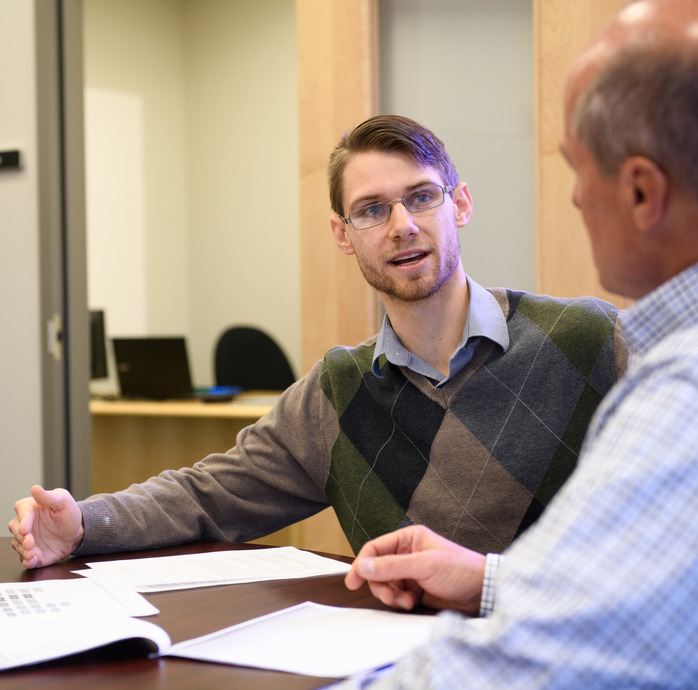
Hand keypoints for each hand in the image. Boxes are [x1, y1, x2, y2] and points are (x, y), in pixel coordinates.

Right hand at [8, 485, 83, 568]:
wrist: (76, 531)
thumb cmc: (68, 512)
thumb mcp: (63, 500)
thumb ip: (48, 497)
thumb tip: (35, 488)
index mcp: (30, 508)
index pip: (22, 513)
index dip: (24, 522)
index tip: (25, 530)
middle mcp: (24, 524)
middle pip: (17, 531)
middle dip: (22, 538)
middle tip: (31, 543)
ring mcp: (27, 540)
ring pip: (18, 546)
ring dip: (24, 551)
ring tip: (32, 554)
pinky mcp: (32, 553)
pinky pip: (25, 558)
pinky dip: (27, 561)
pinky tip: (32, 561)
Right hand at [345, 525, 486, 615]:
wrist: (482, 592)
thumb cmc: (461, 569)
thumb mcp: (424, 565)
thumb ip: (391, 566)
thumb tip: (363, 565)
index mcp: (408, 539)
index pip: (375, 549)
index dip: (361, 564)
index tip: (352, 580)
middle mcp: (407, 554)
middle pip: (377, 570)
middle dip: (381, 585)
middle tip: (392, 596)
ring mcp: (411, 573)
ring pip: (385, 585)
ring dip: (392, 596)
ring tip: (408, 601)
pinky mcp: (415, 590)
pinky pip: (396, 596)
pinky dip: (400, 603)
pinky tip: (413, 603)